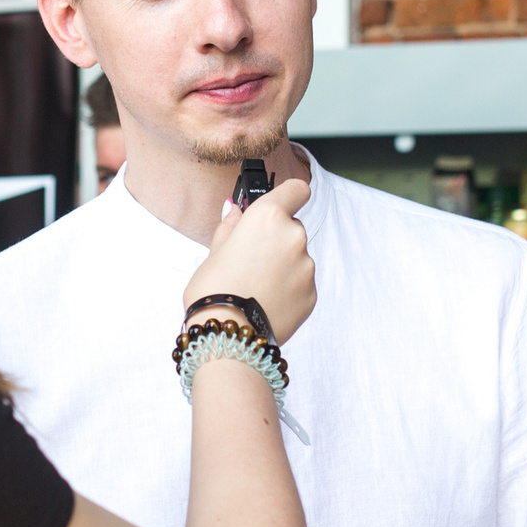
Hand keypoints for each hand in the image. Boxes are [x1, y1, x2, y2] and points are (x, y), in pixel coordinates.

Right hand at [184, 178, 315, 342]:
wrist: (229, 336)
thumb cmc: (214, 291)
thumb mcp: (214, 252)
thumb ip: (231, 227)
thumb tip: (236, 211)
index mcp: (268, 217)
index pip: (296, 189)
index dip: (289, 195)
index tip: (283, 202)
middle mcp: (293, 237)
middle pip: (292, 228)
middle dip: (276, 239)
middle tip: (251, 260)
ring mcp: (306, 266)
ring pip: (297, 257)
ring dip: (282, 266)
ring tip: (256, 286)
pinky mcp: (312, 293)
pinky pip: (301, 283)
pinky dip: (288, 288)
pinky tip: (266, 301)